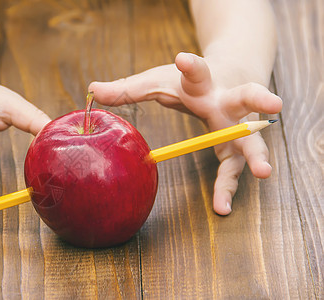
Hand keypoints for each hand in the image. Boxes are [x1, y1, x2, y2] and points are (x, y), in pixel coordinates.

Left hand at [89, 52, 281, 214]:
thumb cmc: (190, 81)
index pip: (198, 71)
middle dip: (258, 98)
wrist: (233, 76)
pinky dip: (228, 187)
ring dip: (256, 154)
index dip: (192, 66)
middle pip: (246, 98)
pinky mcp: (236, 148)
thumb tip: (92, 91)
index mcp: (203, 82)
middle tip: (273, 103)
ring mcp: (237, 126)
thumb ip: (128, 88)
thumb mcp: (159, 81)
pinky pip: (233, 170)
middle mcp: (226, 102)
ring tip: (262, 171)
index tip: (184, 59)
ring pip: (250, 140)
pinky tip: (221, 208)